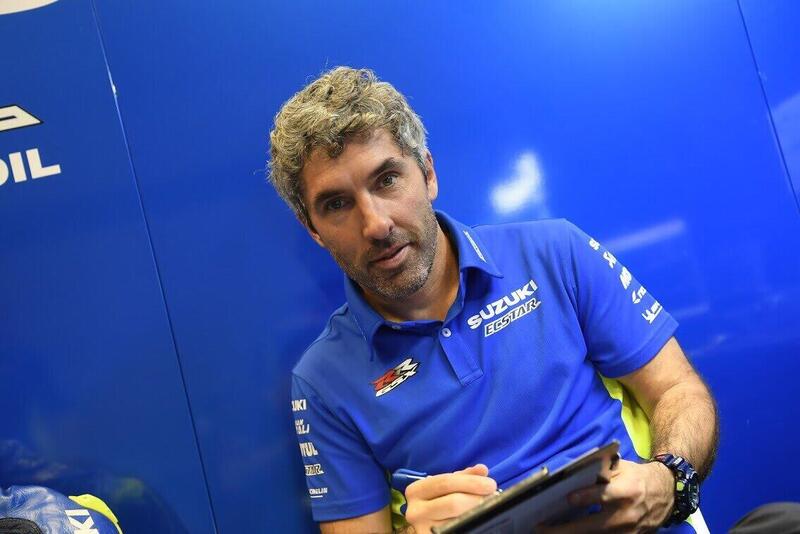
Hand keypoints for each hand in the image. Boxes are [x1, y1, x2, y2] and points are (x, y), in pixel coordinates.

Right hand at [404, 464, 496, 533]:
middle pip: (453, 503)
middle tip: (493, 498)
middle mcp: (415, 511)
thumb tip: (482, 469)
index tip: (491, 484)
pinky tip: (479, 522)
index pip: (446, 482)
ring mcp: (422, 529)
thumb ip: (463, 477)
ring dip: (477, 514)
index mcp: (416, 491)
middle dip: (477, 499)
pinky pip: (455, 532)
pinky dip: (471, 526)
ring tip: (488, 510)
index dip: (471, 482)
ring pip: (457, 521)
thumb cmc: (437, 504)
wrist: (426, 527)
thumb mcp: (445, 488)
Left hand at [538, 459, 673, 532]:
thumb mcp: (621, 468)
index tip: (568, 498)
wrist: (666, 494)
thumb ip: (600, 471)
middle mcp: (626, 514)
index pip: (603, 495)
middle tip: (541, 528)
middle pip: (593, 525)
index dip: (586, 497)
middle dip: (566, 529)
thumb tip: (572, 472)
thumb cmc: (637, 477)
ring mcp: (628, 532)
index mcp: (626, 491)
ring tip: (548, 533)